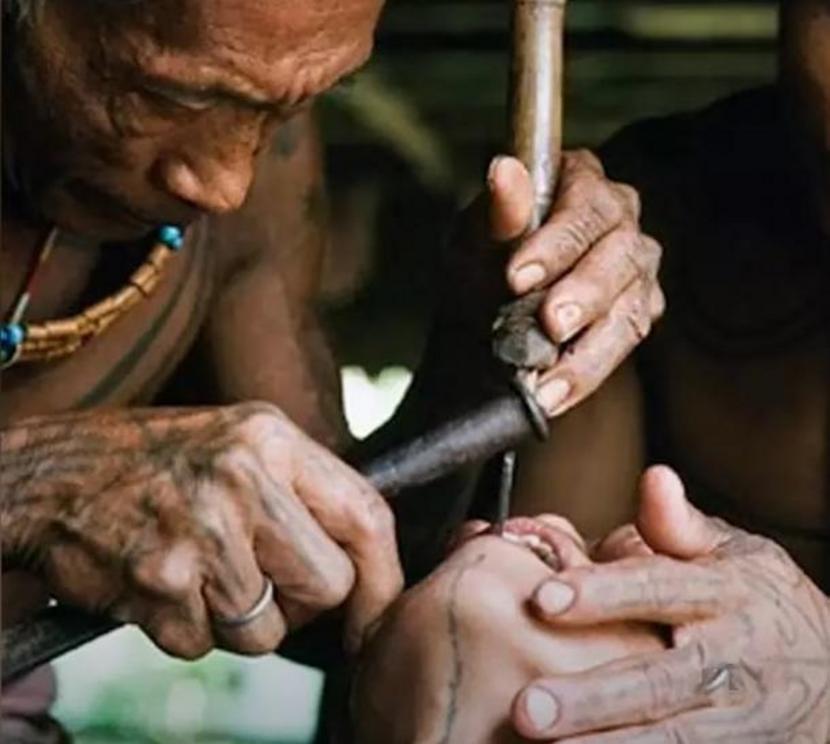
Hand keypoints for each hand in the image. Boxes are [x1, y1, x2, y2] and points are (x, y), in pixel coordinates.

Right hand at [1, 403, 401, 658]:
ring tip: (198, 573)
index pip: (365, 514)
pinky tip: (161, 584)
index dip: (381, 576)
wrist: (51, 476)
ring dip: (234, 621)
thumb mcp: (241, 442)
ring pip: (267, 631)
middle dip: (299, 604)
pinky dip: (184, 629)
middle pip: (327, 585)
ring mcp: (201, 532)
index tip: (374, 612)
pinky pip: (203, 645)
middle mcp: (243, 479)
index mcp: (272, 439)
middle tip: (260, 583)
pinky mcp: (160, 582)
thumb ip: (303, 489)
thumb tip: (364, 560)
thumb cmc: (158, 463)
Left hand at [485, 151, 663, 414]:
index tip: (516, 277)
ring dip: (587, 349)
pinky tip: (556, 394)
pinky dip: (586, 372)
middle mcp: (620, 219)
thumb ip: (496, 214)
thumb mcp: (474, 241)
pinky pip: (625, 344)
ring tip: (547, 383)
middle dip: (582, 294)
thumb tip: (504, 170)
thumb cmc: (481, 266)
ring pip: (630, 306)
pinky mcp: (639, 310)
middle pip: (619, 253)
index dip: (556, 242)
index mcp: (580, 182)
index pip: (583, 205)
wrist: (484, 320)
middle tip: (549, 325)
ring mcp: (636, 267)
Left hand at [511, 466, 829, 741]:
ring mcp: (742, 718)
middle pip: (660, 680)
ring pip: (674, 738)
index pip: (657, 589)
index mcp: (727, 594)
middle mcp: (734, 657)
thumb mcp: (738, 556)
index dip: (601, 594)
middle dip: (594, 697)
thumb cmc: (764, 606)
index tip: (544, 599)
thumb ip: (683, 526)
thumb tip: (654, 476)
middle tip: (529, 707)